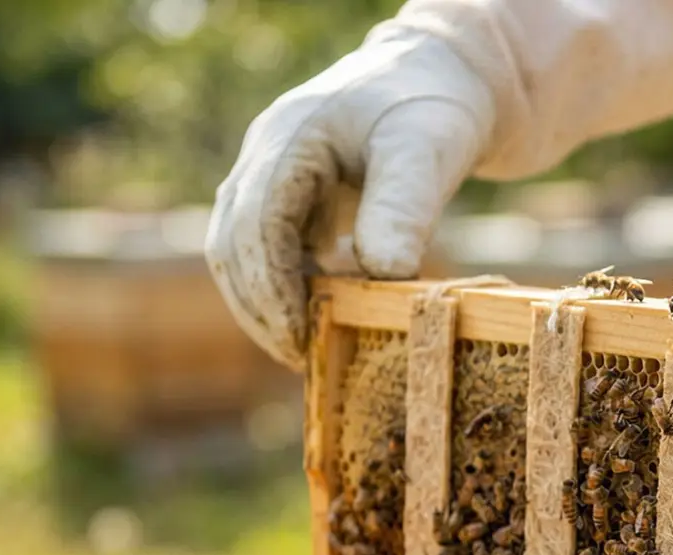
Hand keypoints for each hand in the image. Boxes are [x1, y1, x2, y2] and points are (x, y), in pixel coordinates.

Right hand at [205, 22, 493, 369]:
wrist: (440, 78)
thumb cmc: (434, 107)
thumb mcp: (428, 151)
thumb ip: (403, 208)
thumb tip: (384, 275)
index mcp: (290, 137)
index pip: (256, 223)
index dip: (271, 287)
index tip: (299, 337)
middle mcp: (265, 154)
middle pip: (232, 243)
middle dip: (261, 306)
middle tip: (300, 358)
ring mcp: (270, 173)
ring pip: (240, 250)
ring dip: (266, 302)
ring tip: (306, 348)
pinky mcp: (288, 194)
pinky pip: (268, 249)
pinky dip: (286, 286)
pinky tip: (323, 312)